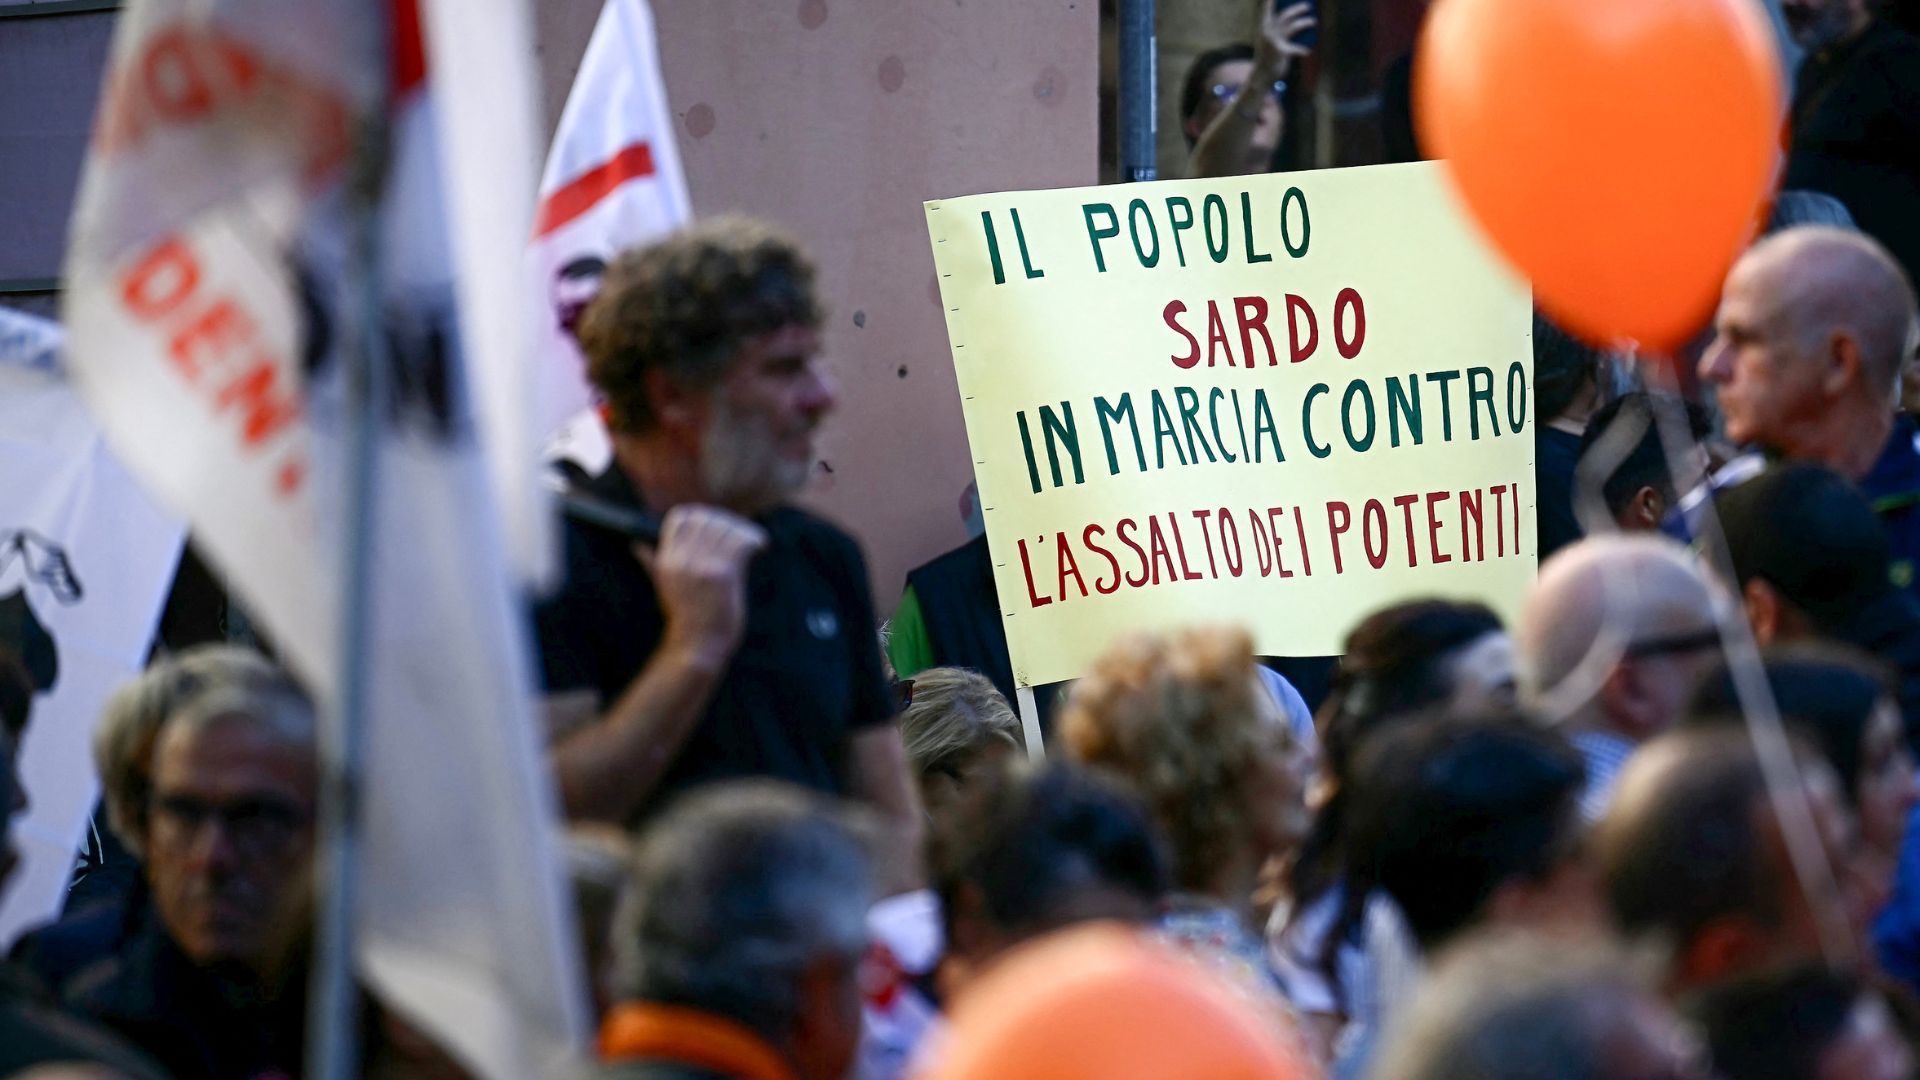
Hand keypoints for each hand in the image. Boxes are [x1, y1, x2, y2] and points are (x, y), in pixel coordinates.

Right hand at [639, 505, 767, 671]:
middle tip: (741, 534)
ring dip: (744, 531)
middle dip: (726, 521)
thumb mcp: (664, 588)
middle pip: (705, 518)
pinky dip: (756, 540)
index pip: (681, 517)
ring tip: (755, 541)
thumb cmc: (686, 618)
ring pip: (725, 528)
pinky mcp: (722, 575)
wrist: (698, 647)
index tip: (718, 526)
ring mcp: (701, 567)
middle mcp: (681, 560)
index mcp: (666, 560)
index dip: (702, 515)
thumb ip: (653, 563)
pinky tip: (762, 548)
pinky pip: (741, 543)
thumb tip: (638, 545)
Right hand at [1255, 2, 1315, 78]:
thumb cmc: (1268, 57)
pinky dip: (1302, 50)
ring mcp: (1274, 41)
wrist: (1261, 75)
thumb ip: (1279, 31)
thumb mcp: (1270, 42)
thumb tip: (1295, 21)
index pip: (1268, 11)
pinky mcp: (1280, 51)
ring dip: (1305, 22)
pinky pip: (1295, 48)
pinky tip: (1307, 52)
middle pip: (1286, 16)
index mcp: (1264, 28)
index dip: (1271, 3)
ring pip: (1293, 27)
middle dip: (1298, 9)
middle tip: (1308, 6)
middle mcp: (1268, 32)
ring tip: (1314, 22)